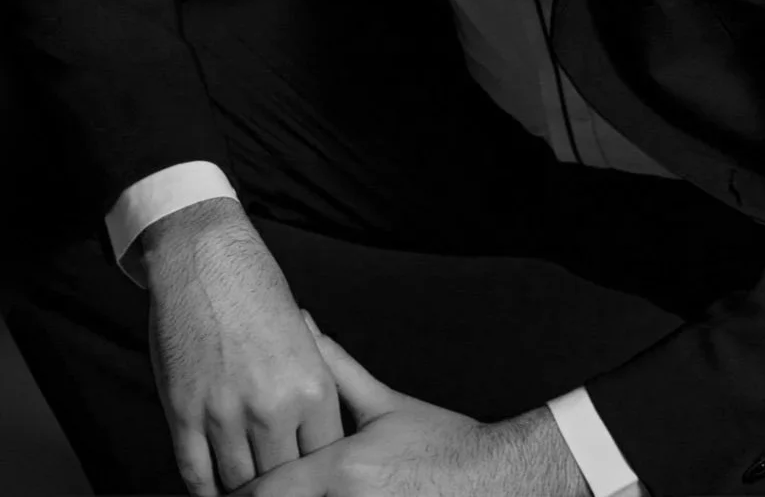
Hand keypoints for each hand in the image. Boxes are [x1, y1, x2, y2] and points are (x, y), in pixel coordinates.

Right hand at [143, 204, 342, 494]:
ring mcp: (225, 415)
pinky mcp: (184, 415)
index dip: (319, 474)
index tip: (312, 477)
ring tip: (249, 490)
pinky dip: (206, 492)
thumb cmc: (257, 290)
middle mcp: (273, 408)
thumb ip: (309, 391)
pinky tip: (214, 492)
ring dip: (245, 491)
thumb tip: (312, 438)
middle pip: (285, 479)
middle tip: (281, 484)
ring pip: (240, 485)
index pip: (326, 458)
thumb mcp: (303, 339)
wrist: (205, 258)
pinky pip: (196, 475)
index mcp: (313, 388)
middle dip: (284, 485)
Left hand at [230, 310, 588, 496]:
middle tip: (238, 488)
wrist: (493, 481)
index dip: (240, 488)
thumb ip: (336, 368)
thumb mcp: (385, 405)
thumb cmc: (442, 442)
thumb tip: (302, 323)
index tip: (232, 481)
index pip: (265, 490)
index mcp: (341, 469)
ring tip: (272, 493)